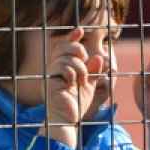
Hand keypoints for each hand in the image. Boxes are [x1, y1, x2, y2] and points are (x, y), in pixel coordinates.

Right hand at [43, 28, 104, 147]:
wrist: (68, 120)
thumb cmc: (76, 105)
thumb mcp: (89, 85)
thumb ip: (93, 72)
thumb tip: (99, 57)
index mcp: (62, 67)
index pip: (64, 46)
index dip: (71, 36)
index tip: (80, 29)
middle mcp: (54, 69)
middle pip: (62, 46)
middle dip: (76, 49)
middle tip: (84, 60)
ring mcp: (51, 75)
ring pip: (67, 59)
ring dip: (80, 68)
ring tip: (82, 81)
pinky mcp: (50, 82)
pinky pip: (64, 69)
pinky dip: (73, 75)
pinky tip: (73, 85)